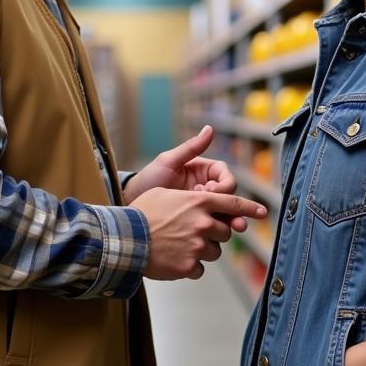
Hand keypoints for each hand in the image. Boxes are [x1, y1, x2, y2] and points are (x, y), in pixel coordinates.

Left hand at [125, 126, 244, 230]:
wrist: (132, 203)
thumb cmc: (148, 179)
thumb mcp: (168, 162)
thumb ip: (190, 147)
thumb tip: (210, 128)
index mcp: (203, 172)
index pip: (225, 177)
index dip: (224, 185)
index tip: (207, 192)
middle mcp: (206, 190)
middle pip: (230, 198)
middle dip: (234, 208)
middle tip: (229, 218)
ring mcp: (202, 208)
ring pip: (225, 214)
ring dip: (232, 221)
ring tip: (231, 229)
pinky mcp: (196, 223)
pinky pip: (213, 228)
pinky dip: (217, 232)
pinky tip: (211, 236)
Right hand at [130, 187, 266, 280]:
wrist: (125, 239)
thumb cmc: (142, 213)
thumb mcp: (165, 193)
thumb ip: (189, 200)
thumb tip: (198, 203)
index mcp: (199, 202)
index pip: (233, 203)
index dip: (250, 208)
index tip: (264, 213)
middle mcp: (203, 223)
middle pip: (225, 232)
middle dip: (215, 234)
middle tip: (195, 234)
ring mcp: (198, 246)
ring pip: (215, 252)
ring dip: (203, 251)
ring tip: (180, 247)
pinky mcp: (190, 266)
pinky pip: (200, 269)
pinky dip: (191, 267)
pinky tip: (174, 260)